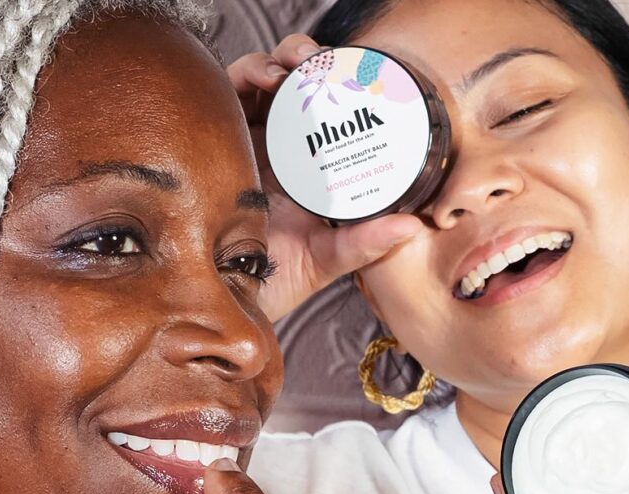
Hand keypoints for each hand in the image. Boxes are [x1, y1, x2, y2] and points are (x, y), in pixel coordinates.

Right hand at [227, 35, 423, 321]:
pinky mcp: (216, 140)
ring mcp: (246, 142)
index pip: (325, 115)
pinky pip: (228, 91)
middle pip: (295, 88)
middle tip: (327, 65)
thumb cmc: (271, 282)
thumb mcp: (326, 260)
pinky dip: (247, 71)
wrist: (221, 298)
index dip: (341, 88)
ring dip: (284, 60)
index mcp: (307, 169)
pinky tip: (267, 80)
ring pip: (264, 79)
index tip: (362, 81)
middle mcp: (277, 149)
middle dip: (313, 62)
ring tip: (297, 67)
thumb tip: (413, 227)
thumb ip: (366, 244)